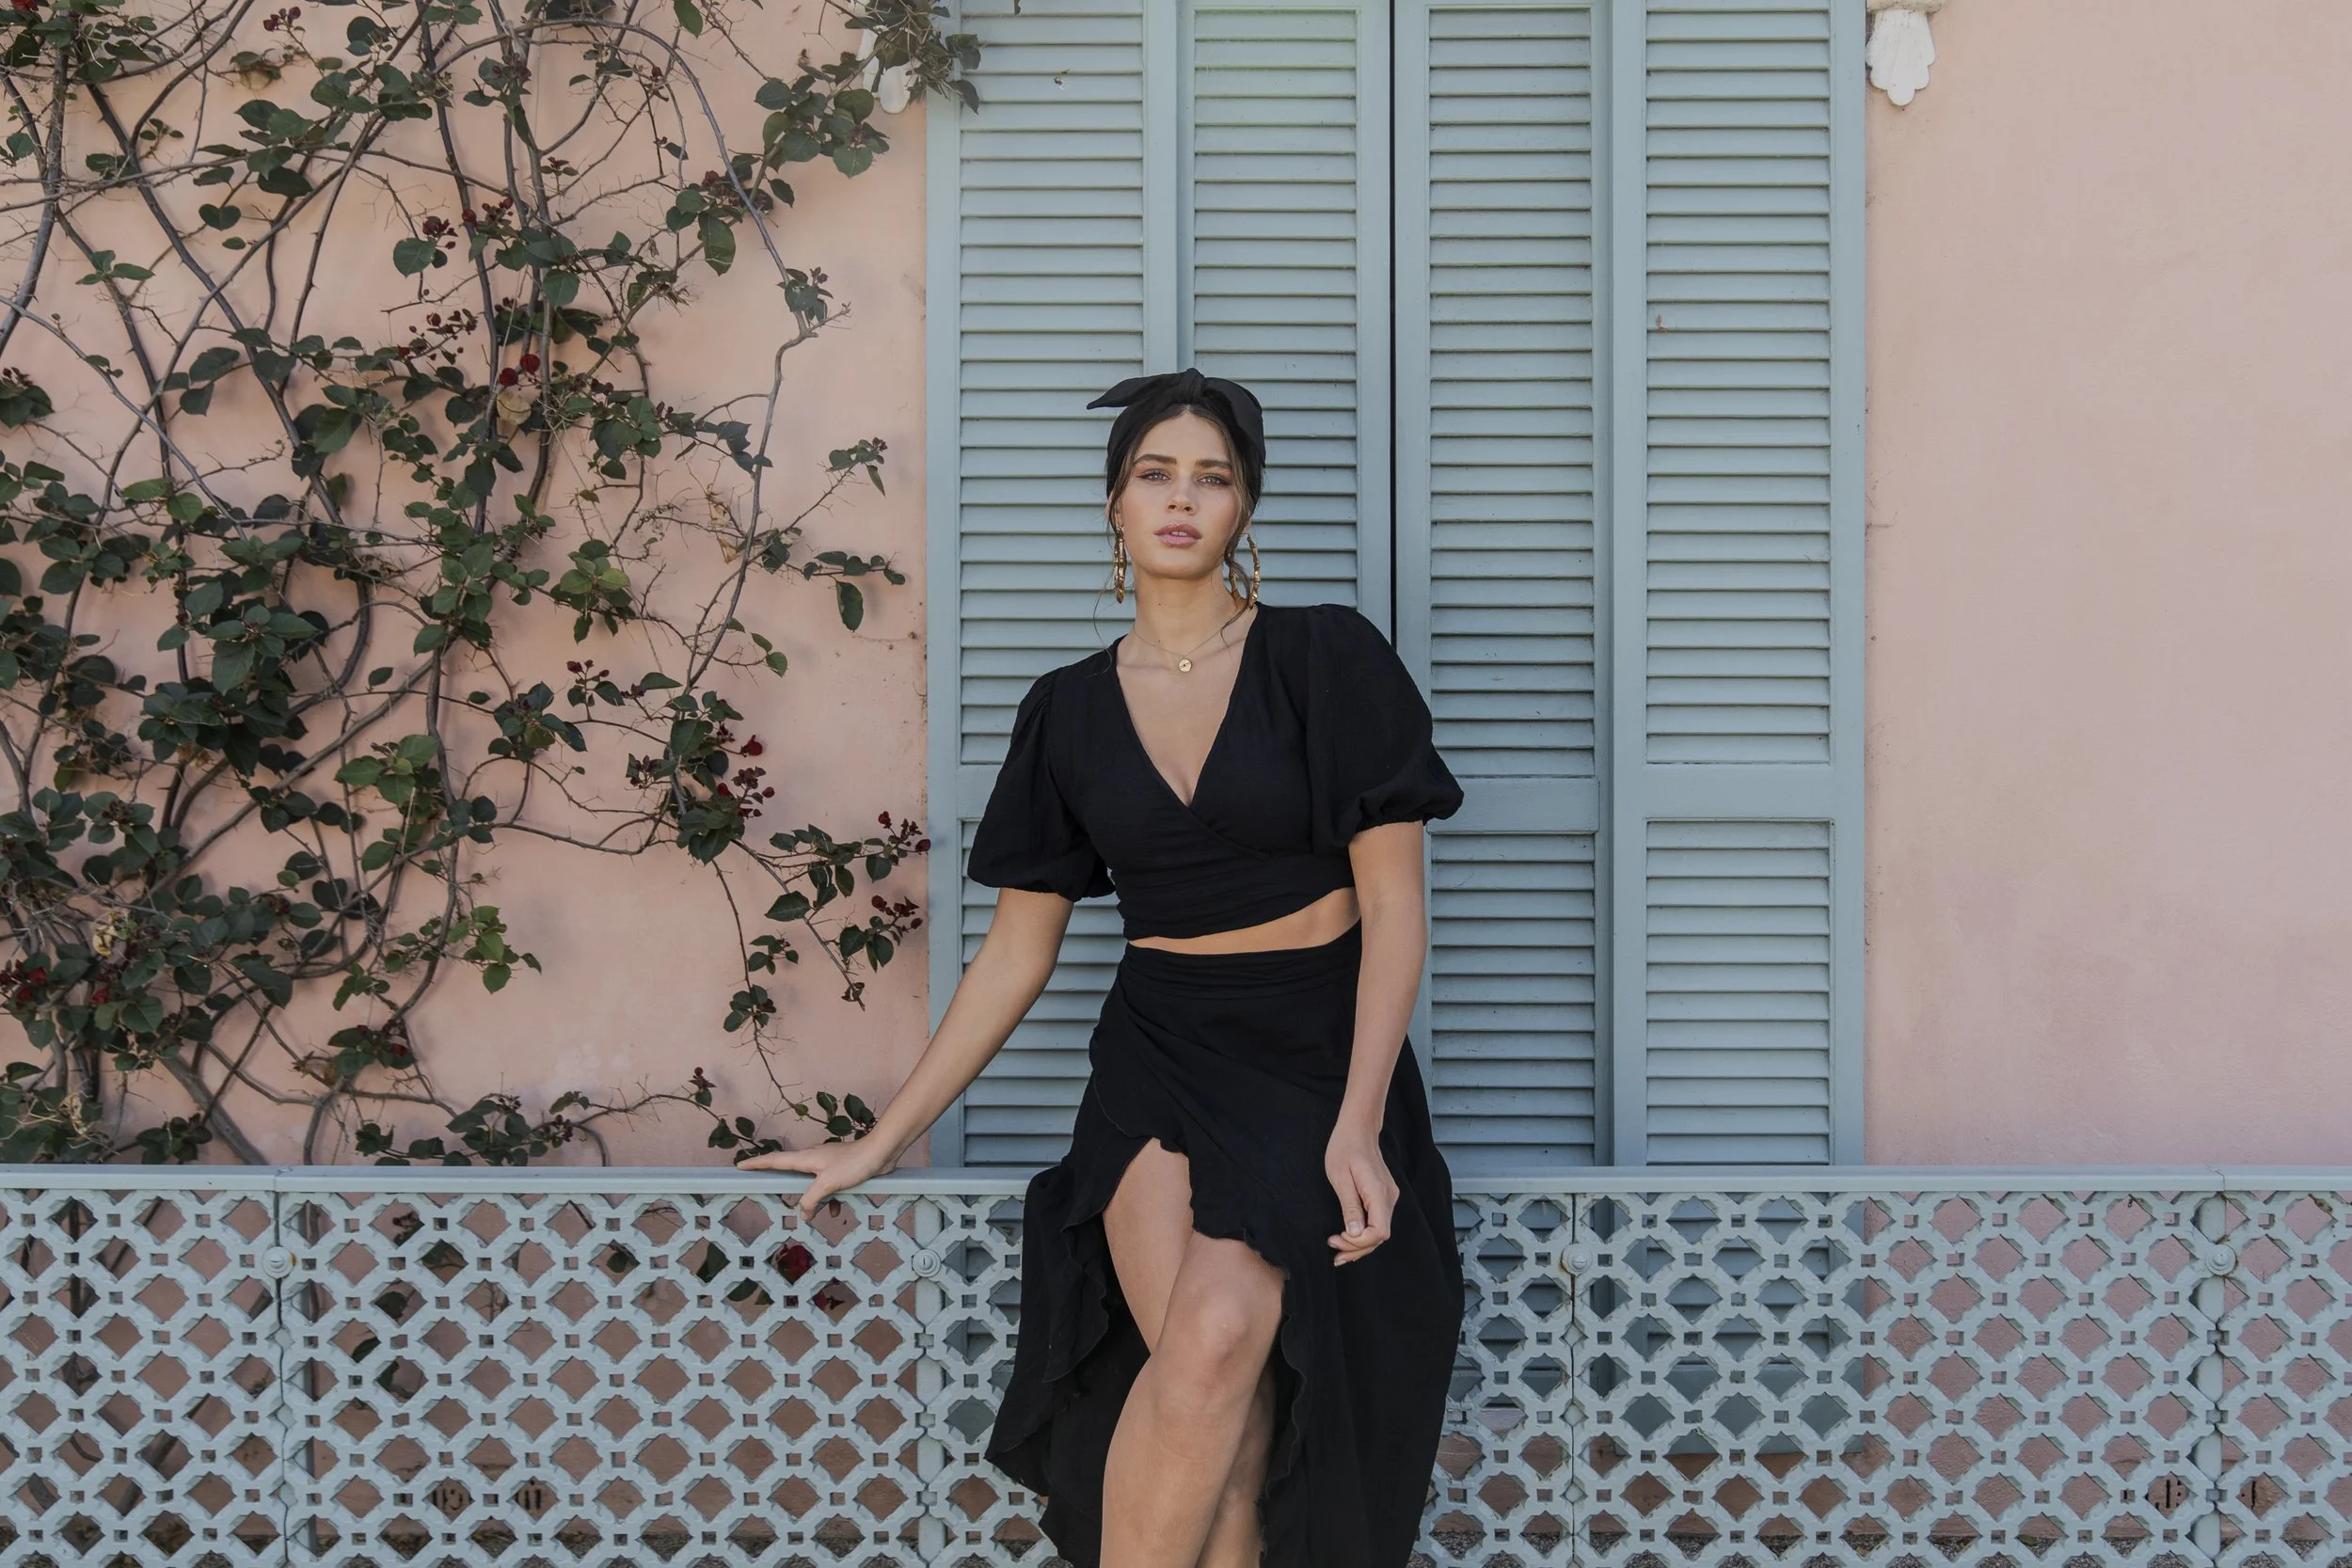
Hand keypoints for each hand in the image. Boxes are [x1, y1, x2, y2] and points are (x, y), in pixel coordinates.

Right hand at [739, 1136, 902, 1222]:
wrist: (881, 1153)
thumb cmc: (854, 1163)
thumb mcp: (827, 1184)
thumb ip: (811, 1199)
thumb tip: (803, 1213)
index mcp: (806, 1159)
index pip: (775, 1161)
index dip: (757, 1164)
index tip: (741, 1166)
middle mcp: (813, 1160)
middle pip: (791, 1173)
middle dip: (782, 1184)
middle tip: (767, 1190)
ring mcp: (827, 1166)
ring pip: (812, 1185)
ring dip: (813, 1200)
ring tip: (816, 1213)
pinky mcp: (840, 1172)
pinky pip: (828, 1189)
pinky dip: (830, 1200)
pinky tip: (836, 1211)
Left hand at [1324, 1122, 1396, 1266]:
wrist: (1357, 1130)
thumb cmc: (1344, 1149)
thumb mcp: (1340, 1178)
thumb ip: (1350, 1207)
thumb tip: (1355, 1234)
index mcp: (1379, 1192)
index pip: (1379, 1232)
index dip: (1358, 1243)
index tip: (1336, 1238)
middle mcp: (1389, 1197)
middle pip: (1380, 1236)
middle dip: (1357, 1248)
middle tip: (1333, 1250)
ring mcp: (1389, 1197)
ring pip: (1379, 1231)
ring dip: (1360, 1244)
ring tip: (1338, 1250)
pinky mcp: (1384, 1197)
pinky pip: (1377, 1222)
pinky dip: (1364, 1234)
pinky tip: (1349, 1238)